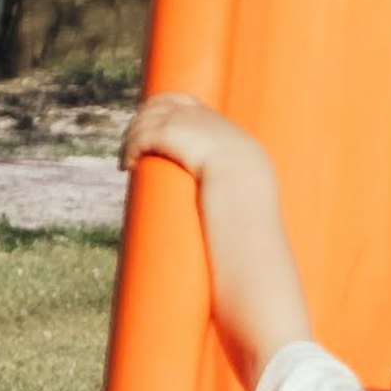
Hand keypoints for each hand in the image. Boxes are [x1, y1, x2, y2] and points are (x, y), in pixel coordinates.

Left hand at [124, 92, 255, 185]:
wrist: (240, 169)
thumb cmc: (245, 173)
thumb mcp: (241, 160)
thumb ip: (235, 162)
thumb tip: (242, 177)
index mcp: (207, 114)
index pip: (177, 99)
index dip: (160, 107)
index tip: (151, 121)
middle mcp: (189, 112)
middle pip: (153, 107)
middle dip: (139, 122)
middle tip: (132, 143)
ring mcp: (176, 120)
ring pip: (141, 124)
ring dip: (130, 140)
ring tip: (127, 159)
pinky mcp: (164, 134)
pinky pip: (138, 140)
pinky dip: (129, 151)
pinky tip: (128, 165)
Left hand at [124, 98, 314, 363]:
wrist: (264, 285)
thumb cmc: (254, 278)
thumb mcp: (240, 242)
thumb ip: (228, 231)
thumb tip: (212, 244)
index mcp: (252, 159)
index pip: (205, 116)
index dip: (170, 122)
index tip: (147, 146)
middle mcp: (243, 143)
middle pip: (183, 104)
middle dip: (150, 120)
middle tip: (131, 153)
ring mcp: (228, 147)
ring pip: (166, 116)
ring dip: (138, 132)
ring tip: (126, 160)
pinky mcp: (208, 156)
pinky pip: (160, 134)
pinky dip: (137, 143)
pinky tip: (128, 164)